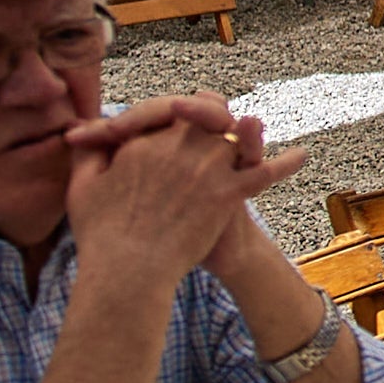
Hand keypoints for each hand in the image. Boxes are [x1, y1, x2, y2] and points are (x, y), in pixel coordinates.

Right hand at [63, 102, 296, 294]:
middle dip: (212, 114)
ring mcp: (207, 168)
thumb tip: (82, 134)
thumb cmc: (100, 233)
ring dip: (244, 135)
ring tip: (254, 131)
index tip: (178, 124)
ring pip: (235, 136)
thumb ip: (87, 155)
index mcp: (146, 140)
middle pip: (209, 113)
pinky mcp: (227, 194)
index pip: (170, 109)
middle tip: (215, 123)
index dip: (174, 114)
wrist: (127, 273)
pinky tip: (301, 156)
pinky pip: (265, 172)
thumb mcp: (83, 187)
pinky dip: (285, 164)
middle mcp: (180, 146)